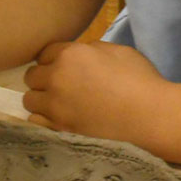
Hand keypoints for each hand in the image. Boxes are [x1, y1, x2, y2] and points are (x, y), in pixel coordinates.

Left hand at [21, 41, 165, 144]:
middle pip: (32, 76)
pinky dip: (44, 120)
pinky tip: (59, 120)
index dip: (55, 59)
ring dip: (42, 100)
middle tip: (63, 86)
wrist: (150, 116)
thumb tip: (79, 55)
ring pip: (30, 100)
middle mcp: (56, 78)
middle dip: (45, 78)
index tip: (66, 67)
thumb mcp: (117, 51)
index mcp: (70, 54)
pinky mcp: (59, 129)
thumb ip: (90, 50)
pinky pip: (36, 122)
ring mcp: (55, 106)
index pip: (45, 53)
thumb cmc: (140, 79)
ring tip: (60, 105)